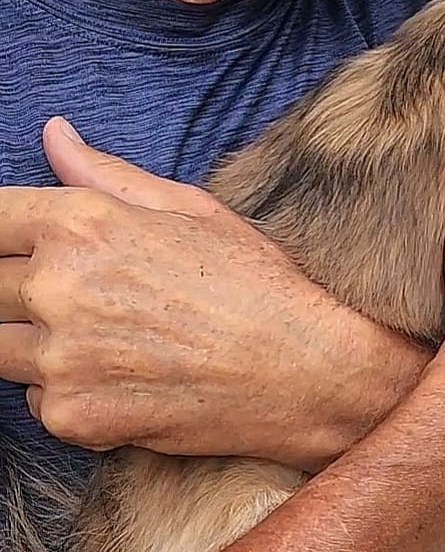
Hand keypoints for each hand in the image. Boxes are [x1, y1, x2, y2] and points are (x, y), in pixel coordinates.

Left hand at [0, 119, 426, 459]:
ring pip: (0, 346)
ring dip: (35, 342)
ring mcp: (60, 358)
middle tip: (86, 299)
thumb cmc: (257, 285)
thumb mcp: (189, 209)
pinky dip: (65, 392)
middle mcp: (59, 287)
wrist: (307, 373)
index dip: (3, 233)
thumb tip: (52, 135)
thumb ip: (105, 174)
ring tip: (106, 338)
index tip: (20, 246)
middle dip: (20, 288)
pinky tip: (122, 378)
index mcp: (81, 223)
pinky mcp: (70, 415)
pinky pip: (32, 399)